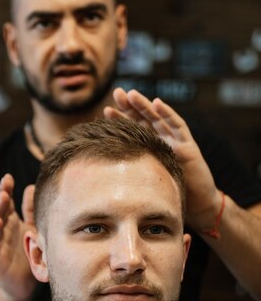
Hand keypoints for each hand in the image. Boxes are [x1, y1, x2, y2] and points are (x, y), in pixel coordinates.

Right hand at [0, 174, 36, 300]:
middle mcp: (1, 230)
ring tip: (2, 197)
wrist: (24, 286)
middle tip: (5, 181)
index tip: (8, 177)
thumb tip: (31, 187)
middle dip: (1, 194)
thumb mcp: (33, 230)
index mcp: (11, 222)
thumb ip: (30, 211)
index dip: (5, 189)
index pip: (6, 202)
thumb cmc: (28, 257)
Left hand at [104, 88, 222, 231]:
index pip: (134, 130)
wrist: (197, 207)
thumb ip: (130, 177)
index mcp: (151, 150)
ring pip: (159, 119)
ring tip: (132, 94)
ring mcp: (176, 142)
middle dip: (131, 106)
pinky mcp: (189, 147)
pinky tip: (157, 104)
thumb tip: (102, 179)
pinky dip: (168, 114)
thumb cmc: (170, 198)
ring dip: (145, 105)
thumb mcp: (145, 185)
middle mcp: (163, 142)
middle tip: (117, 93)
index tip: (105, 111)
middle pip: (144, 120)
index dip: (121, 120)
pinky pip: (178, 127)